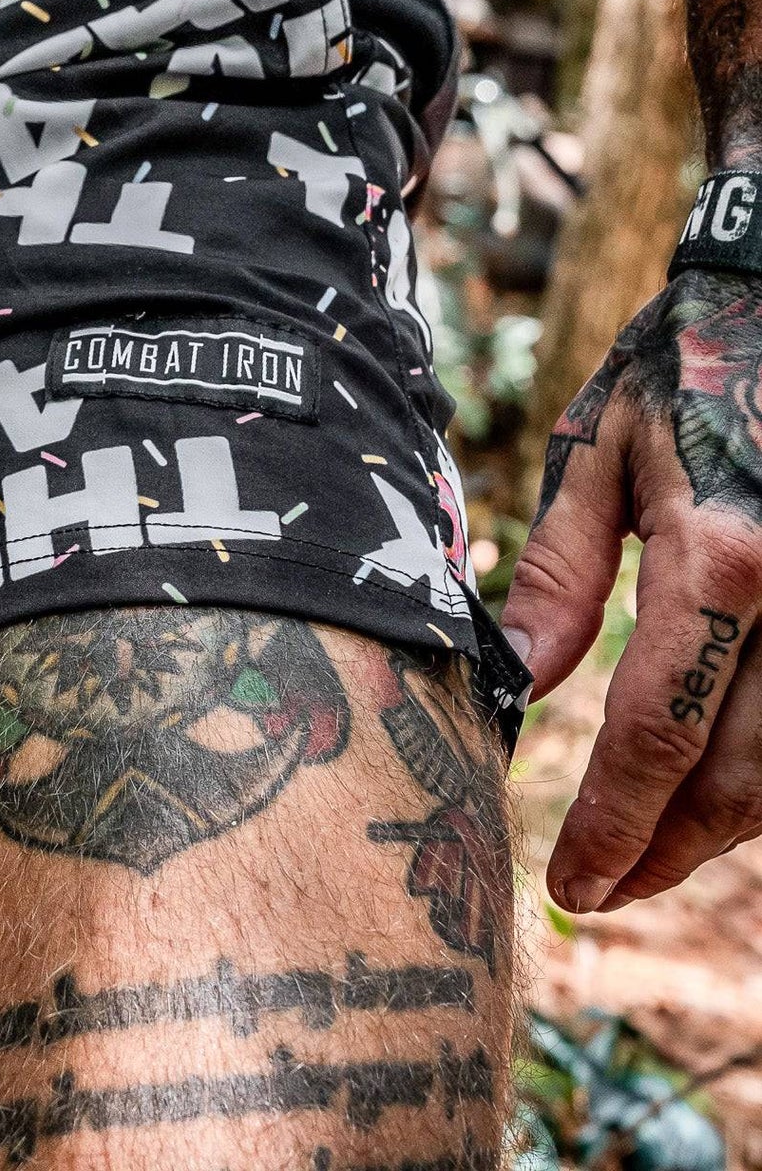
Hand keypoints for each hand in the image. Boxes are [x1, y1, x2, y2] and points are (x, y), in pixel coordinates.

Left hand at [503, 269, 761, 911]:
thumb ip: (558, 572)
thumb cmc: (681, 364)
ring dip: (724, 825)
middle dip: (669, 849)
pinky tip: (716, 780)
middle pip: (744, 775)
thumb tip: (513, 677)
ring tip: (649, 850)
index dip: (615, 822)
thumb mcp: (598, 454)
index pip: (659, 730)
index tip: (572, 882)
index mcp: (723, 561)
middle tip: (601, 888)